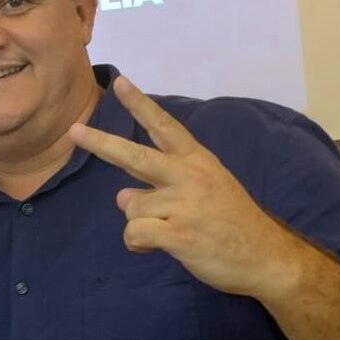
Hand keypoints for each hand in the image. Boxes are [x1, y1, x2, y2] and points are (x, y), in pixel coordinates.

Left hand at [67, 75, 301, 297]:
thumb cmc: (233, 224)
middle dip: (101, 142)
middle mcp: (189, 176)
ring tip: (167, 233)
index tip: (120, 83)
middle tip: (74, 131)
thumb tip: (122, 195)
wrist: (266, 256)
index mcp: (197, 161)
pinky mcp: (179, 233)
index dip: (140, 105)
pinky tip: (158, 247)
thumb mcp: (204, 193)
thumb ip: (161, 188)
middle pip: (135, 156)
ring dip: (140, 224)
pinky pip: (134, 233)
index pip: (164, 127)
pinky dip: (138, 244)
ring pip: (131, 206)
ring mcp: (184, 204)